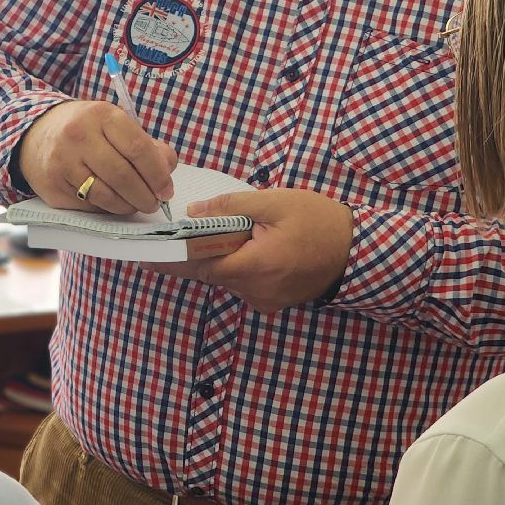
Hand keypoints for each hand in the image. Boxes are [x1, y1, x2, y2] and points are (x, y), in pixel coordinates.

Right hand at [18, 100, 177, 214]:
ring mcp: (62, 162)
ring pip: (106, 195)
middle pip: (123, 176)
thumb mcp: (115, 125)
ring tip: (136, 204)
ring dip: (128, 206)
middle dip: (146, 196)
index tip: (166, 189)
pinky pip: (89, 205)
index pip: (138, 149)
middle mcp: (79, 136)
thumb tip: (167, 170)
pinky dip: (107, 208)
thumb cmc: (87, 130)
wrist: (36, 134)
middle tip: (155, 203)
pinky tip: (113, 202)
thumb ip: (147, 145)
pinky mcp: (53, 186)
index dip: (158, 174)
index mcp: (101, 115)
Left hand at [144, 188, 353, 311]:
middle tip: (179, 233)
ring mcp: (266, 300)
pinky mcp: (274, 300)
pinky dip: (238, 264)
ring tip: (225, 231)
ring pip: (227, 277)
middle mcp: (256, 292)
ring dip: (220, 256)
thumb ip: (231, 207)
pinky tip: (245, 244)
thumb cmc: (320, 222)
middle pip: (211, 273)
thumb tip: (196, 213)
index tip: (145, 257)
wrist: (360, 250)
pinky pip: (244, 282)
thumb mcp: (274, 203)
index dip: (172, 259)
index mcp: (254, 268)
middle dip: (196, 252)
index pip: (200, 266)